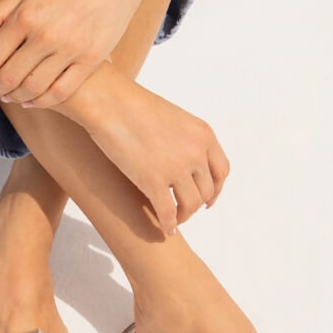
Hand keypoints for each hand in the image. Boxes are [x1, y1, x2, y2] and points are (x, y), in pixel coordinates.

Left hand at [0, 0, 144, 106]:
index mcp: (26, 17)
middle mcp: (46, 36)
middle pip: (9, 77)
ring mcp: (69, 51)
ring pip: (32, 88)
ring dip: (15, 96)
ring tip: (9, 94)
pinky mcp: (89, 62)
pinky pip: (60, 91)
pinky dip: (41, 101)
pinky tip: (31, 100)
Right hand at [84, 71, 229, 234]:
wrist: (110, 102)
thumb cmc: (133, 105)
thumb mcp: (174, 117)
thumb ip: (185, 139)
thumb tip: (183, 159)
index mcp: (204, 135)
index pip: (221, 171)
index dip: (215, 189)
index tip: (208, 199)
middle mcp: (196, 152)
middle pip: (206, 191)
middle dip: (197, 203)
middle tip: (185, 209)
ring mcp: (176, 168)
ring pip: (191, 205)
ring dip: (184, 215)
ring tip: (175, 219)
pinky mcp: (153, 182)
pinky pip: (168, 213)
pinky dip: (169, 225)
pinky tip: (165, 229)